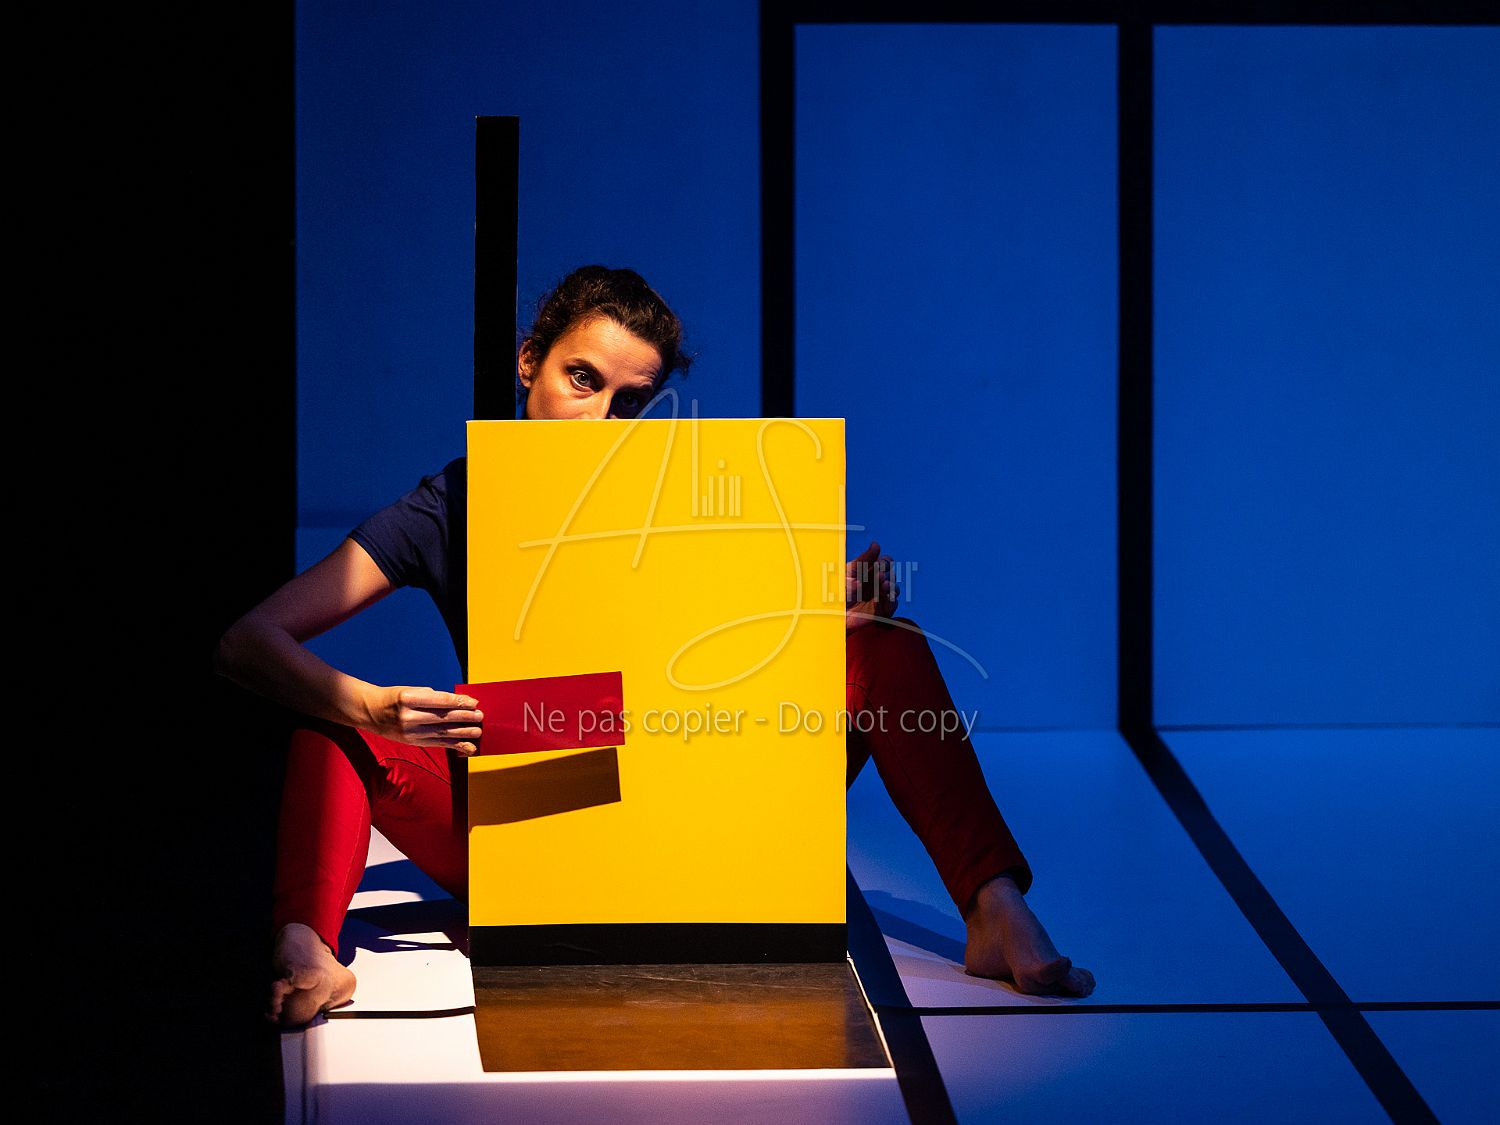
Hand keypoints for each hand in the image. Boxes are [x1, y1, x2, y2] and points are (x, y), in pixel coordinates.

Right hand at [364, 687, 483, 755]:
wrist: (370, 712)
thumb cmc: (394, 697)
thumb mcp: (411, 690)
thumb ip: (433, 697)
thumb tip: (459, 703)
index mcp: (408, 698)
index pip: (439, 701)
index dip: (459, 702)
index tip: (474, 702)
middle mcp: (409, 716)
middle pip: (443, 718)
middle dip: (464, 717)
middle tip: (480, 716)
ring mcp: (410, 731)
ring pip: (442, 733)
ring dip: (463, 733)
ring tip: (478, 731)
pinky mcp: (413, 742)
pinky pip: (438, 744)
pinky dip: (454, 745)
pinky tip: (467, 747)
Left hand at [846, 539, 898, 632]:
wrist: (835, 614)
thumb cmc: (839, 591)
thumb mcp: (850, 571)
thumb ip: (864, 558)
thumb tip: (876, 544)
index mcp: (870, 571)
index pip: (886, 562)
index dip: (885, 562)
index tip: (878, 564)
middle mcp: (877, 582)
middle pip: (892, 574)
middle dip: (887, 574)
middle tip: (879, 576)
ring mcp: (881, 596)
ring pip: (895, 588)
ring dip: (892, 586)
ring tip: (884, 585)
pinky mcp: (883, 610)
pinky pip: (894, 603)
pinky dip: (891, 599)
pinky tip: (884, 597)